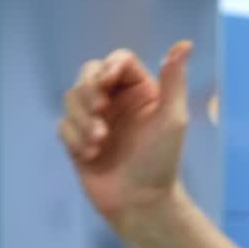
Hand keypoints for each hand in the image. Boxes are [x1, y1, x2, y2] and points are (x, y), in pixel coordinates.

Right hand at [58, 41, 192, 225]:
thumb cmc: (161, 162)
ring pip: (71, 98)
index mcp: (140, 90)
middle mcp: (116, 101)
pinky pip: (63, 125)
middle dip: (88, 89)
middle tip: (99, 110)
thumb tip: (185, 44)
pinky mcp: (78, 140)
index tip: (108, 83)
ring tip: (100, 142)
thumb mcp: (172, 119)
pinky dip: (74, 138)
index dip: (109, 66)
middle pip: (89, 72)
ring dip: (82, 119)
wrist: (141, 203)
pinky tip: (90, 155)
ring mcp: (95, 120)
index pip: (118, 60)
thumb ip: (175, 81)